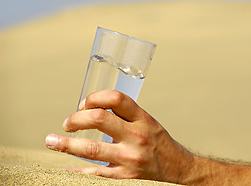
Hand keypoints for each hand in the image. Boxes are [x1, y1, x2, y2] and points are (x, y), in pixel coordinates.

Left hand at [45, 90, 194, 182]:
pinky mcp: (124, 176)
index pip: (116, 99)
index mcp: (142, 118)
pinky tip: (63, 167)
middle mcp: (137, 136)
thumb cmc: (157, 140)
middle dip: (76, 119)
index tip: (84, 104)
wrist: (176, 166)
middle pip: (99, 120)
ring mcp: (130, 157)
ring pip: (91, 148)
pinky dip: (76, 170)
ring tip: (51, 141)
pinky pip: (95, 173)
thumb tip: (90, 109)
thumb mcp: (146, 120)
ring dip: (66, 144)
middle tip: (67, 123)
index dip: (94, 97)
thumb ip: (123, 114)